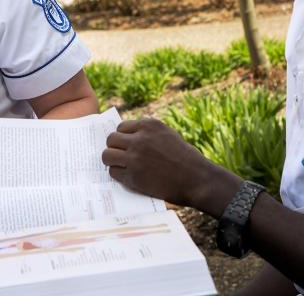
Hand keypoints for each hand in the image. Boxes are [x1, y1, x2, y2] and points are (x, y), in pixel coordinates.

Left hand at [102, 118, 240, 213]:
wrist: (196, 178)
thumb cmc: (185, 158)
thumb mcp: (168, 134)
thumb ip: (148, 133)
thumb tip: (129, 136)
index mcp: (149, 125)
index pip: (122, 127)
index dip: (123, 137)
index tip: (126, 145)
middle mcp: (139, 138)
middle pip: (111, 139)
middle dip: (115, 148)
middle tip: (121, 156)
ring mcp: (134, 157)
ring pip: (107, 155)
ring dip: (112, 161)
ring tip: (120, 166)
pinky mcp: (133, 176)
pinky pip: (113, 172)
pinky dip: (118, 175)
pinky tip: (127, 177)